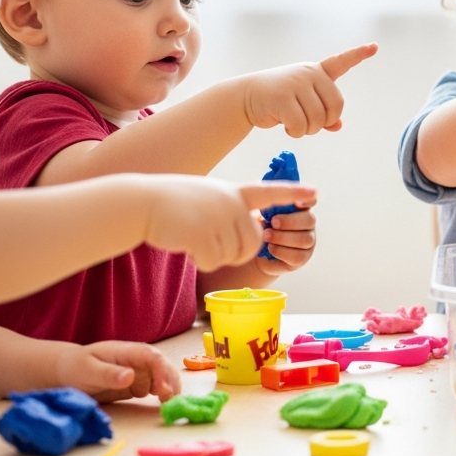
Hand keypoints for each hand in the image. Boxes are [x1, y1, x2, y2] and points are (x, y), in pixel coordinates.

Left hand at [55, 340, 179, 402]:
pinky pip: (156, 387)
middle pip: (163, 366)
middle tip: (169, 400)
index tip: (162, 390)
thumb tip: (130, 376)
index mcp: (128, 352)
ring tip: (169, 404)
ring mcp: (140, 371)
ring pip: (164, 377)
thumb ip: (108, 374)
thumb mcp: (87, 371)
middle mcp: (138, 360)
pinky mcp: (138, 384)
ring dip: (170, 388)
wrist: (68, 372)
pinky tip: (165, 404)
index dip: (161, 372)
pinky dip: (164, 395)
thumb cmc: (76, 368)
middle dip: (171, 381)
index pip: (152, 357)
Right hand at [143, 177, 317, 271]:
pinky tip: (187, 247)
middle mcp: (232, 204)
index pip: (270, 193)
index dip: (292, 194)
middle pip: (253, 242)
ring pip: (234, 255)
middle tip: (211, 244)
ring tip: (194, 239)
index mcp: (234, 193)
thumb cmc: (171, 202)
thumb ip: (232, 212)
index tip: (315, 193)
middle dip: (236, 252)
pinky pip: (213, 262)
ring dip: (215, 256)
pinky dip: (201, 262)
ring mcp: (219, 218)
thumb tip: (252, 239)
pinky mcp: (204, 235)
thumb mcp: (208, 197)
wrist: (141, 203)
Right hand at [242, 43, 377, 135]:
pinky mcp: (282, 97)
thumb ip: (323, 112)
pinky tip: (285, 126)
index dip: (359, 54)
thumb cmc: (279, 100)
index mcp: (317, 72)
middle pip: (336, 107)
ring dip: (307, 130)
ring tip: (293, 122)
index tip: (374, 47)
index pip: (341, 62)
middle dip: (325, 122)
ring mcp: (296, 83)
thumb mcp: (304, 103)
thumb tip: (338, 125)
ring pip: (318, 120)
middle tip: (309, 123)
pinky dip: (295, 132)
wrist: (246, 97)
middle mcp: (309, 74)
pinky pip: (300, 125)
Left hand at [254, 200, 317, 275]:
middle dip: (290, 221)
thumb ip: (267, 205)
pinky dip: (281, 251)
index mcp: (299, 208)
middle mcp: (308, 224)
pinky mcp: (303, 258)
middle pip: (309, 220)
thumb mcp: (260, 213)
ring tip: (266, 236)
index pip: (311, 200)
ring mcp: (308, 241)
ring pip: (304, 239)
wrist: (255, 251)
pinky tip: (270, 248)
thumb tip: (267, 201)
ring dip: (283, 237)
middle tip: (273, 222)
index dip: (307, 199)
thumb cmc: (258, 226)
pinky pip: (297, 256)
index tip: (297, 201)